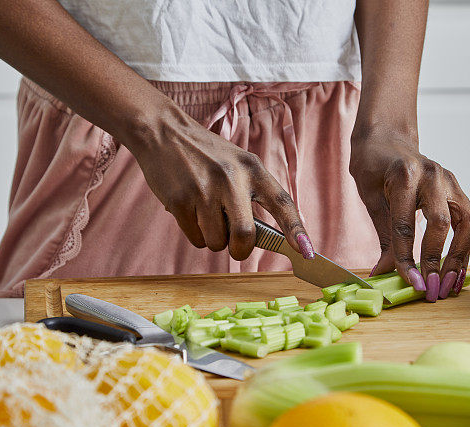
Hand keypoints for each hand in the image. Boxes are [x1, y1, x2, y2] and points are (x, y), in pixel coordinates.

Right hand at [126, 100, 313, 260]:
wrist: (163, 132)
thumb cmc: (206, 155)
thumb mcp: (237, 164)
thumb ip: (254, 194)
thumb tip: (270, 238)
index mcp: (252, 168)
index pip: (282, 203)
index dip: (296, 230)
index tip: (306, 251)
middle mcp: (231, 178)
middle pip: (245, 235)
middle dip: (240, 249)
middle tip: (234, 244)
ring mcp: (204, 190)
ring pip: (217, 242)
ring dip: (213, 239)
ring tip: (205, 214)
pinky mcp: (179, 200)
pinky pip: (195, 239)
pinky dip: (195, 234)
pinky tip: (190, 211)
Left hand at [350, 129, 469, 300]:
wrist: (387, 137)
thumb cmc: (373, 166)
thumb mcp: (370, 199)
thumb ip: (383, 236)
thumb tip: (384, 274)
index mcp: (404, 176)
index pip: (406, 226)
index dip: (407, 259)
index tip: (411, 284)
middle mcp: (432, 176)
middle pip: (442, 224)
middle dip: (437, 261)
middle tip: (431, 289)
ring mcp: (450, 181)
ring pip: (467, 223)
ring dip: (460, 258)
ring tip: (450, 285)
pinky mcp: (458, 189)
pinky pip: (469, 221)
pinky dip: (465, 247)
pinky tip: (457, 270)